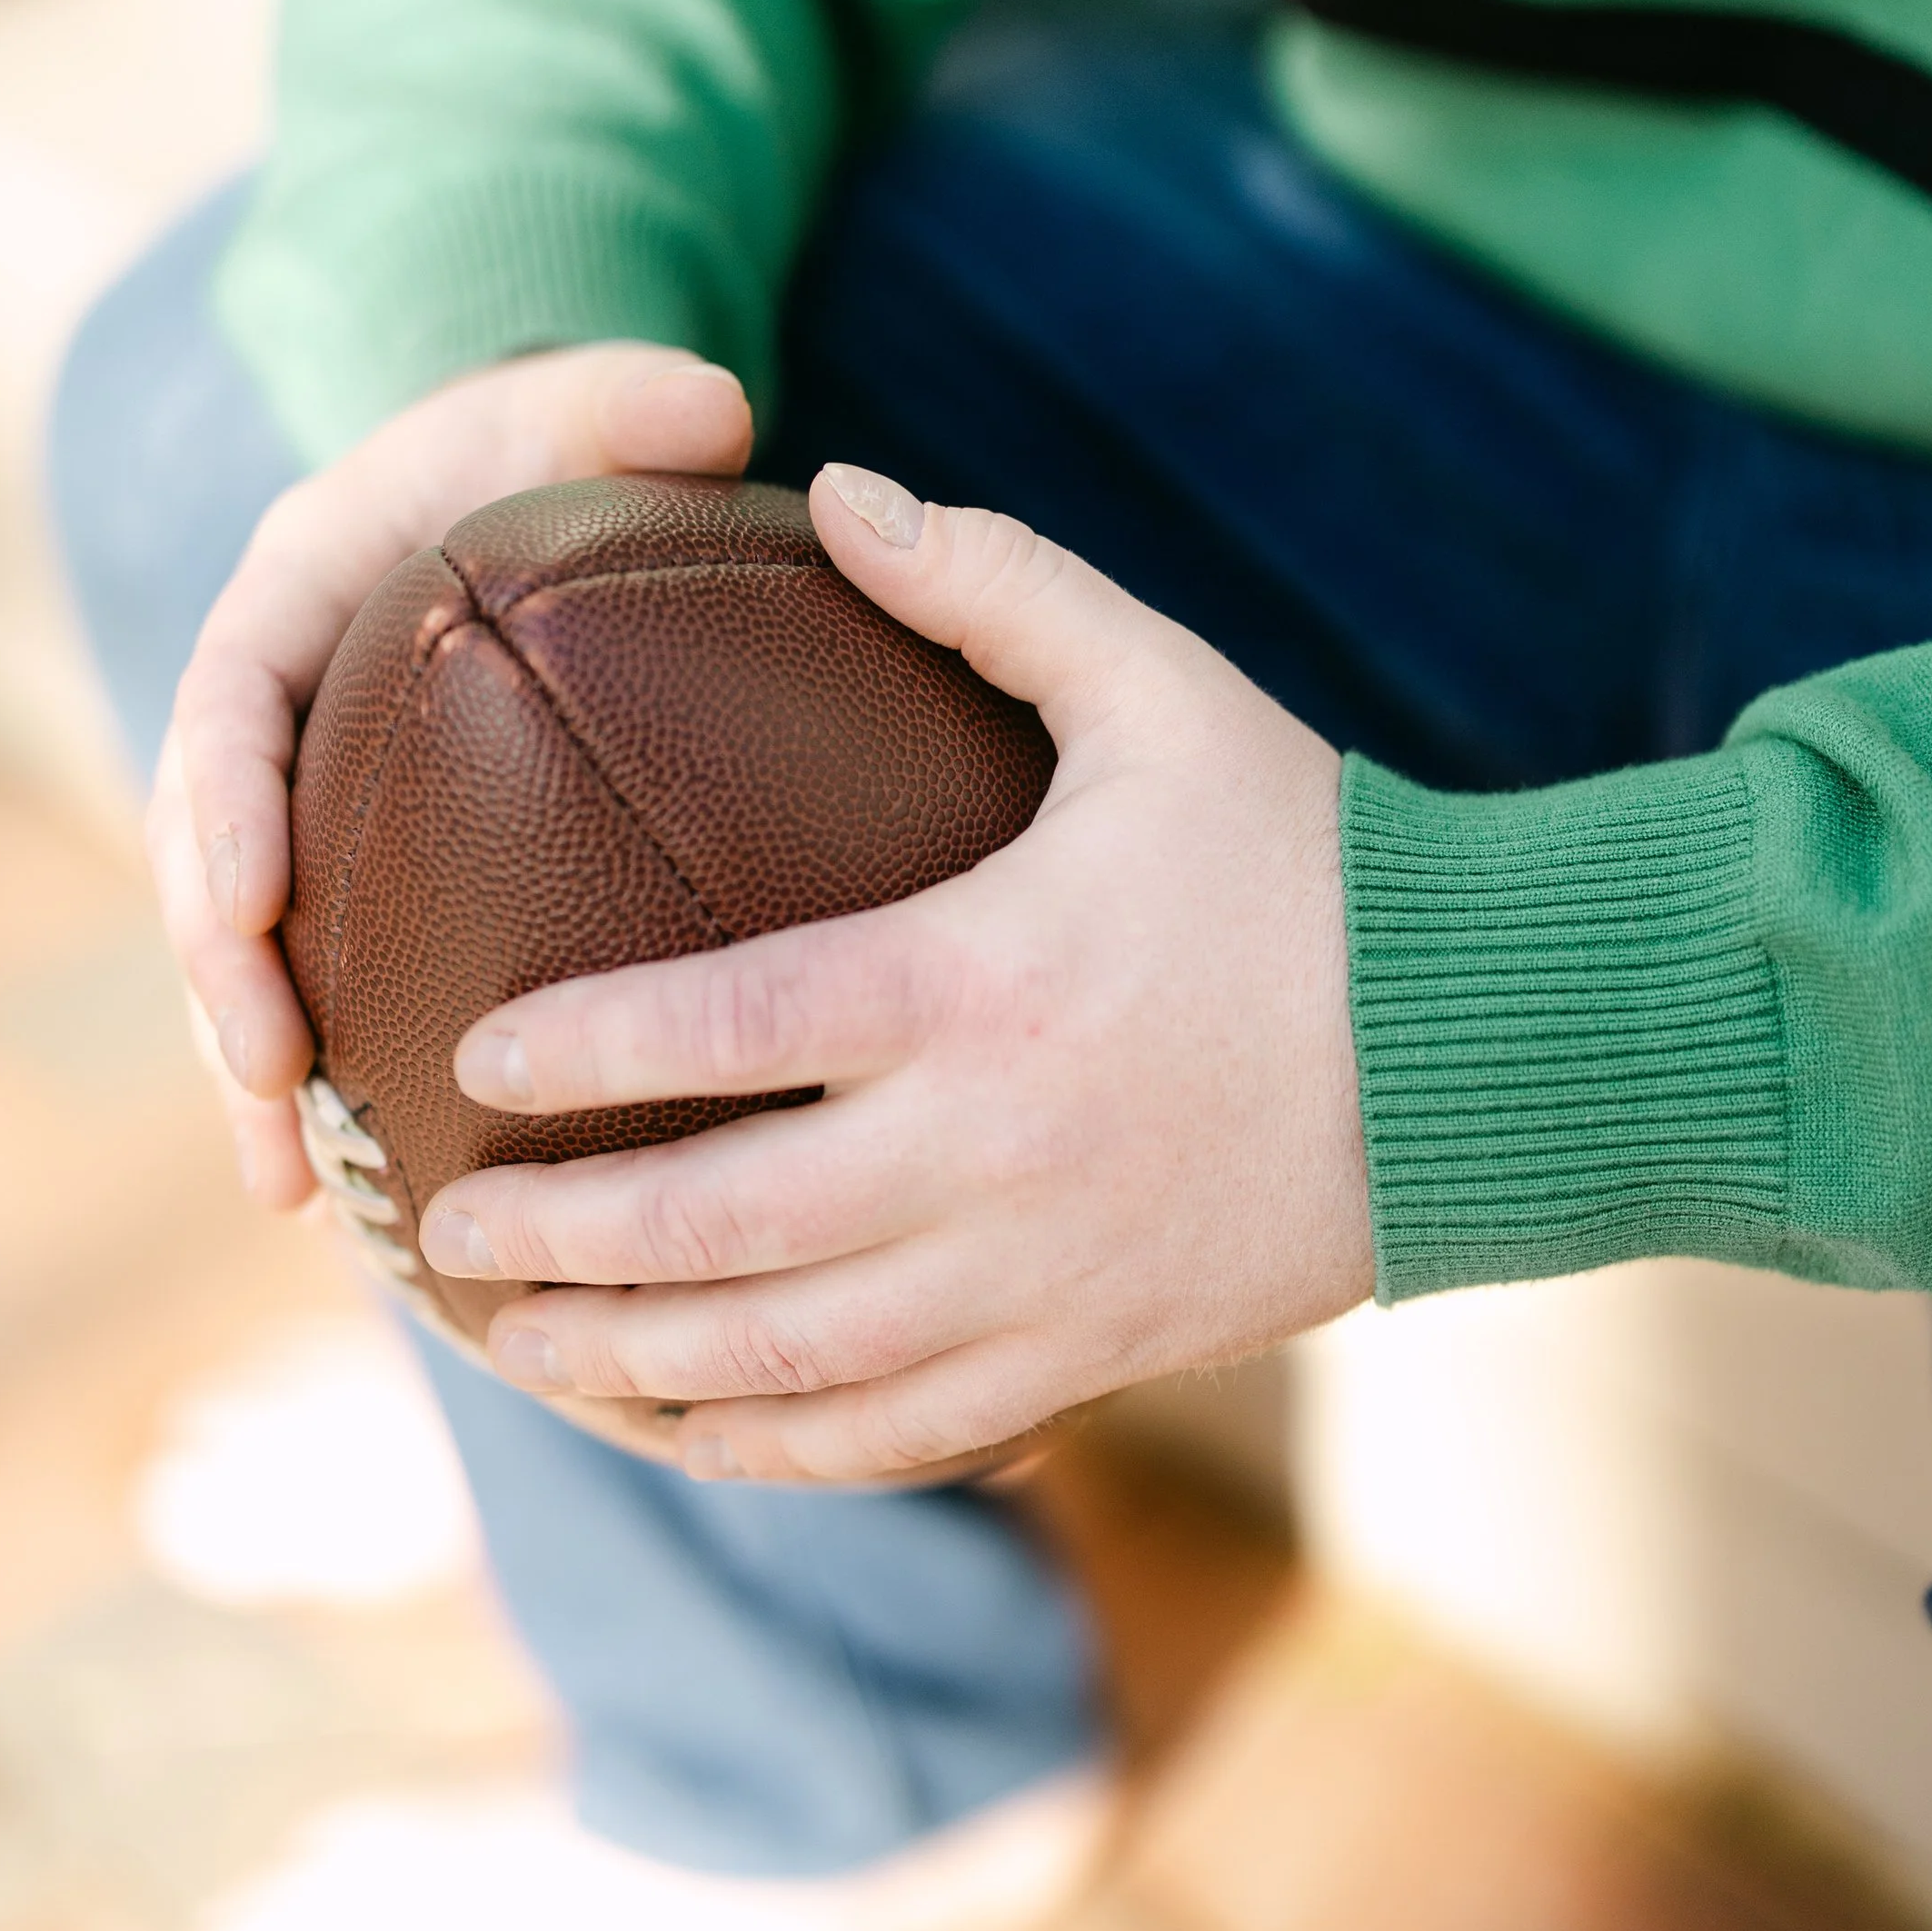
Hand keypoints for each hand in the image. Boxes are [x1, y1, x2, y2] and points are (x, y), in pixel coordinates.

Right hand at [151, 341, 752, 1206]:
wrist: (512, 487)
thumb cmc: (549, 447)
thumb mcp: (582, 405)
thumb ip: (631, 400)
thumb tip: (710, 408)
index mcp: (287, 597)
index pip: (223, 706)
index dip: (222, 810)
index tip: (245, 904)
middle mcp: (266, 708)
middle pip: (204, 856)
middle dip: (220, 976)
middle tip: (272, 1082)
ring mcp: (296, 799)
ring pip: (243, 950)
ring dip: (255, 1071)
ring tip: (295, 1190)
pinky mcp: (341, 871)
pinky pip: (321, 981)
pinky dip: (335, 1083)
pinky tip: (374, 1194)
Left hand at [419, 467, 1375, 1485]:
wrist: (1490, 1046)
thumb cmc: (1313, 859)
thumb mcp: (1165, 691)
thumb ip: (996, 586)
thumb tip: (840, 486)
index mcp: (980, 980)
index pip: (724, 1029)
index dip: (580, 1050)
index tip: (474, 1060)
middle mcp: (990, 1150)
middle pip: (722, 1226)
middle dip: (558, 1241)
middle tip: (441, 1227)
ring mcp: (1037, 1274)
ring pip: (790, 1359)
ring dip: (634, 1362)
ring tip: (516, 1348)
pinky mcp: (1089, 1354)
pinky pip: (901, 1433)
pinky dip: (778, 1444)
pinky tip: (691, 1429)